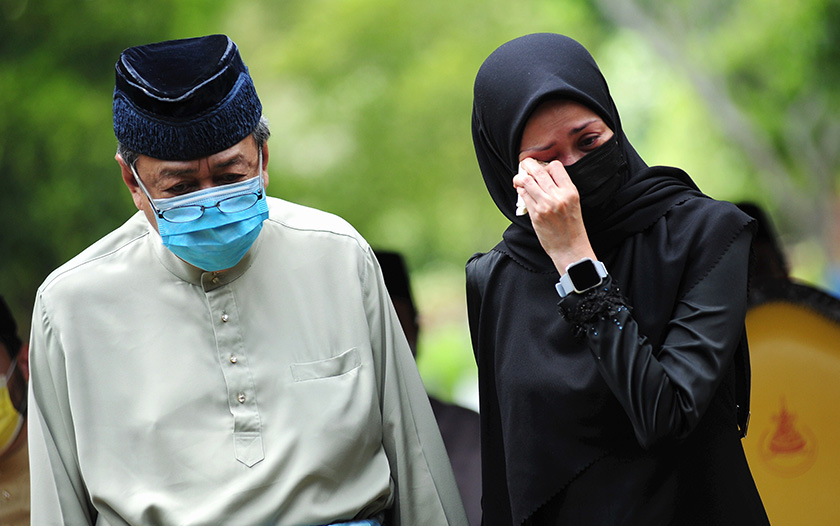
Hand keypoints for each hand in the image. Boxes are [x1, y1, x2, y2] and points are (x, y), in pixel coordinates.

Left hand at [513, 158, 596, 272]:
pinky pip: (523, 196)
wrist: (570, 248)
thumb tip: (542, 176)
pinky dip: (520, 191)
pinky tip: (521, 191)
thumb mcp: (573, 202)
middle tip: (524, 165)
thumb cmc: (571, 226)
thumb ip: (561, 188)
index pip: (555, 166)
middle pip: (538, 171)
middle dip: (528, 165)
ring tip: (519, 179)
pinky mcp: (536, 214)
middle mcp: (558, 196)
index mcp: (570, 191)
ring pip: (527, 181)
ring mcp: (546, 205)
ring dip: (520, 178)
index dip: (547, 166)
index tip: (542, 169)